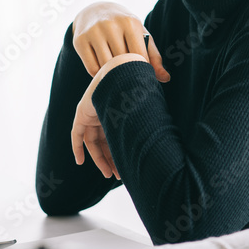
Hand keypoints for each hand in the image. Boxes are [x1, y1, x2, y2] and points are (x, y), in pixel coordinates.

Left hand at [71, 53, 148, 176]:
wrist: (123, 73)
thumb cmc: (138, 88)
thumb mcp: (145, 109)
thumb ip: (152, 120)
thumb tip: (171, 130)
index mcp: (117, 113)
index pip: (116, 137)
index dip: (120, 153)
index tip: (126, 167)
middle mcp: (104, 114)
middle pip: (105, 143)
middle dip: (112, 160)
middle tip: (118, 175)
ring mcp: (92, 114)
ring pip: (93, 143)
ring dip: (99, 159)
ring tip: (109, 174)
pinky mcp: (82, 113)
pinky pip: (76, 135)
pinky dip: (77, 148)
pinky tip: (79, 162)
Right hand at [72, 2, 169, 81]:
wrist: (95, 11)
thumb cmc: (124, 28)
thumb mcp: (141, 36)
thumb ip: (154, 57)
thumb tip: (165, 79)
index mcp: (130, 22)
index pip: (139, 56)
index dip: (142, 69)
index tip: (142, 73)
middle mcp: (110, 25)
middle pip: (122, 62)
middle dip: (127, 72)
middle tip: (129, 76)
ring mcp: (93, 32)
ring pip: (106, 66)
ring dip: (112, 74)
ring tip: (117, 72)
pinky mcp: (79, 40)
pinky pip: (92, 69)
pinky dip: (99, 75)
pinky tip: (103, 69)